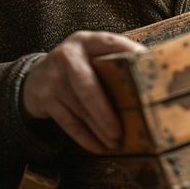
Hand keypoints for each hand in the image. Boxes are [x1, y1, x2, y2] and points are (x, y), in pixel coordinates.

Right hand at [20, 31, 145, 153]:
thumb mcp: (91, 54)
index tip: (148, 66)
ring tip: (116, 142)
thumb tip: (153, 73)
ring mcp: (53, 78)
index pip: (110, 42)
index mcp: (86, 41)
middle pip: (88, 86)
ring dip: (99, 129)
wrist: (36, 78)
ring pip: (80, 109)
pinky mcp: (45, 99)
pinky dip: (85, 138)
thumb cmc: (78, 68)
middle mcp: (67, 56)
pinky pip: (68, 123)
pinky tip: (99, 147)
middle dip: (106, 112)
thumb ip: (114, 59)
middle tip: (122, 131)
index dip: (129, 53)